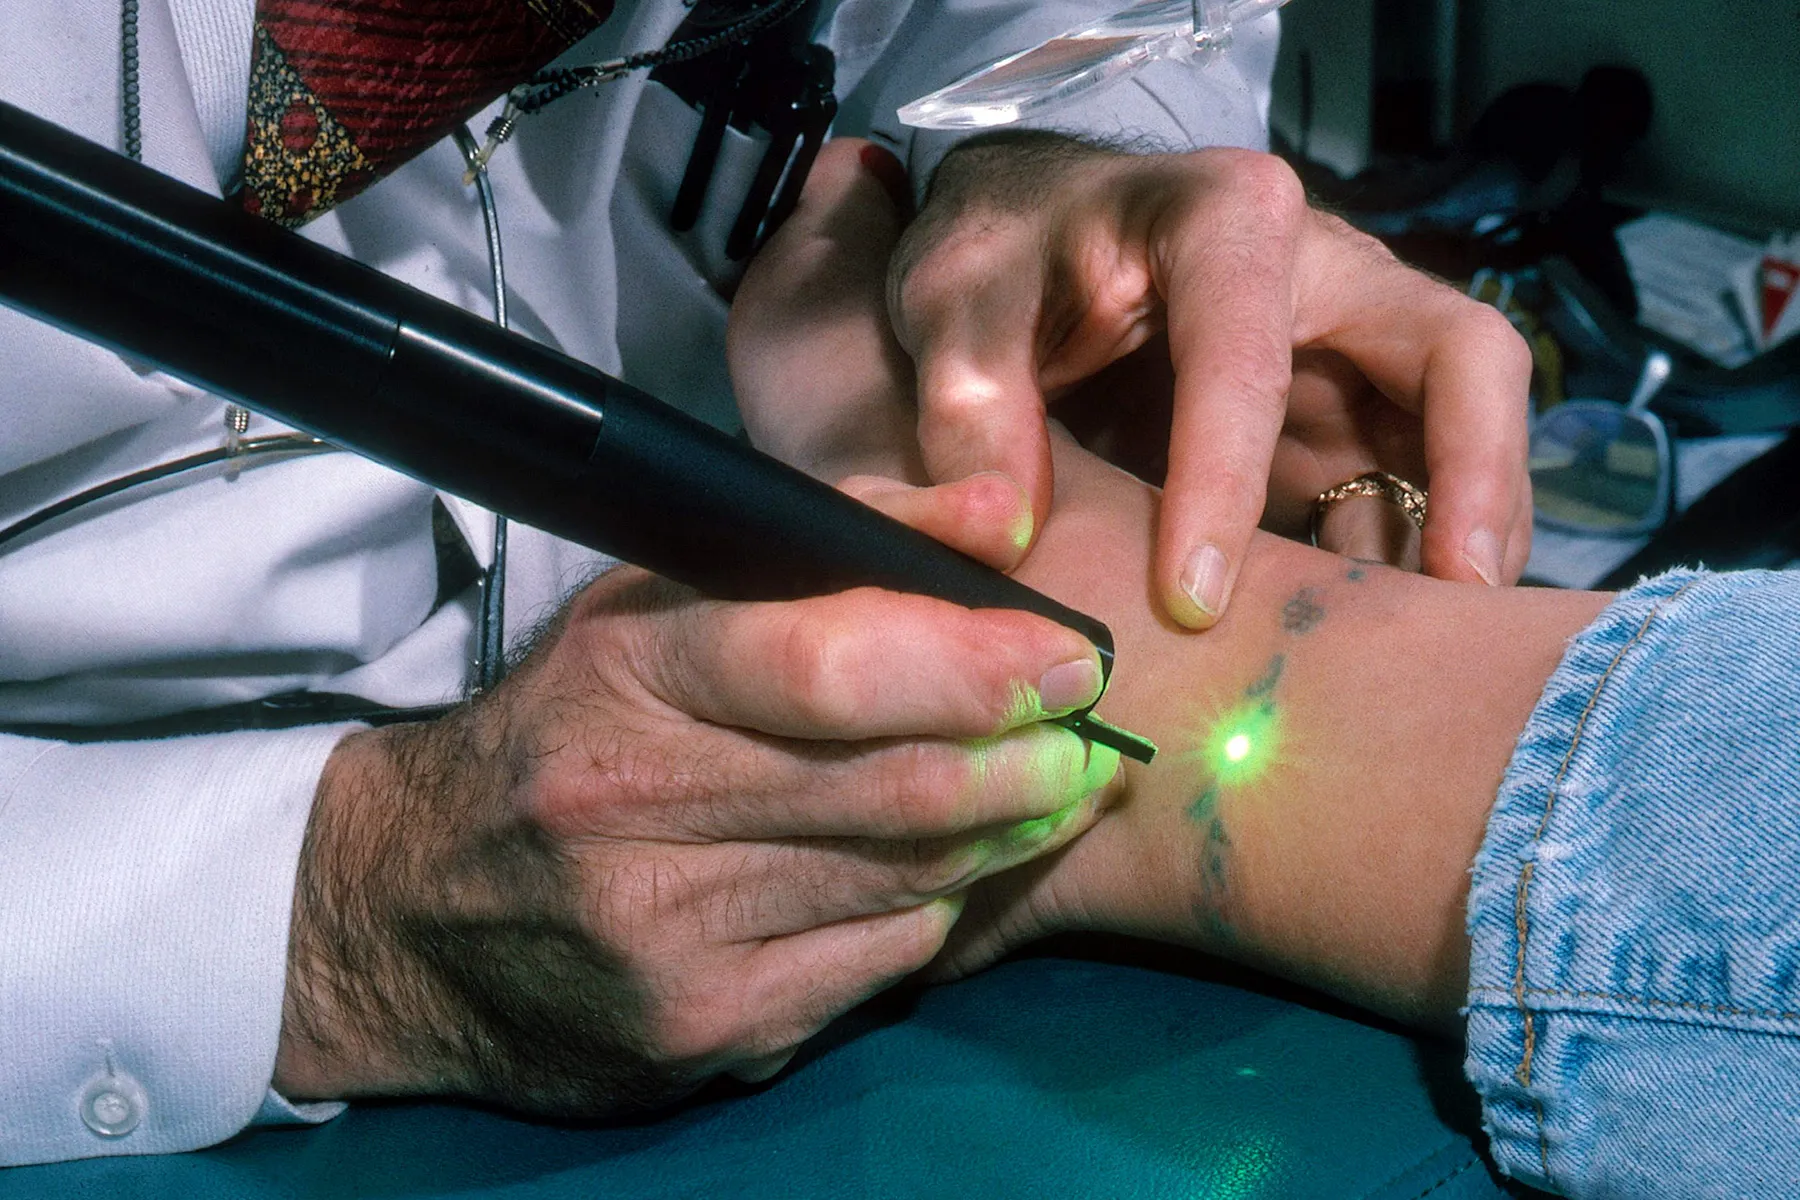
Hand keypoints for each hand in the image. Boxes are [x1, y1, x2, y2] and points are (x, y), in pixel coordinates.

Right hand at [274, 566, 1120, 1113]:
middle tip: (1086, 738)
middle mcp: (633, 811)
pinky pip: (881, 963)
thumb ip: (838, 540)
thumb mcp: (660, 605)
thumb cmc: (570, 731)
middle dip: (1029, 760)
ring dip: (1007, 833)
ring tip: (1050, 793)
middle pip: (895, 786)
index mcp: (627, 677)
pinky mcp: (701, 1031)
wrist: (414, 914)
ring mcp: (667, 937)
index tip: (1068, 657)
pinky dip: (937, 907)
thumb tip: (1002, 512)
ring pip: (906, 878)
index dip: (977, 662)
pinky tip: (948, 872)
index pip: (830, 661)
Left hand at [889, 132, 1534, 626]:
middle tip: (1454, 603)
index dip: (1226, 482)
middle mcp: (1326, 276)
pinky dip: (1396, 567)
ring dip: (1451, 544)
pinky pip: (1404, 494)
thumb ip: (969, 407)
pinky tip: (1357, 650)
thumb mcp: (957, 304)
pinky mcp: (1348, 423)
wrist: (1032, 241)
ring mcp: (1351, 353)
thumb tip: (1003, 537)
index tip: (1188, 601)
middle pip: (1462, 360)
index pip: (1247, 360)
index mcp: (1225, 222)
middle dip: (1476, 480)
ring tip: (1415, 660)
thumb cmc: (1006, 257)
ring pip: (1454, 439)